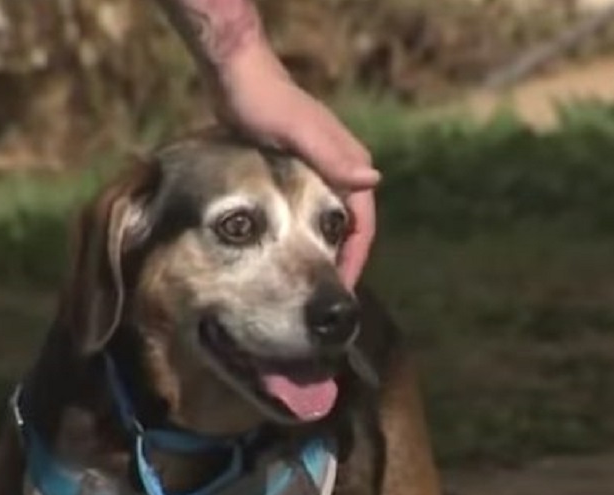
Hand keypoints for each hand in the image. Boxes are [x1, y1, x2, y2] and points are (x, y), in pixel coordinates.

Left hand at [212, 44, 378, 288]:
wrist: (240, 76)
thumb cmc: (263, 104)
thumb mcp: (297, 131)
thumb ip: (332, 157)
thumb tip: (373, 181)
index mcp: (350, 164)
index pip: (364, 226)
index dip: (355, 261)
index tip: (342, 293)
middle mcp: (344, 168)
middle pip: (351, 228)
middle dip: (343, 263)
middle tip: (322, 299)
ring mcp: (324, 170)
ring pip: (332, 222)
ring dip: (325, 250)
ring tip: (309, 283)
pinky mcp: (303, 170)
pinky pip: (314, 211)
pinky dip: (308, 233)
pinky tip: (289, 250)